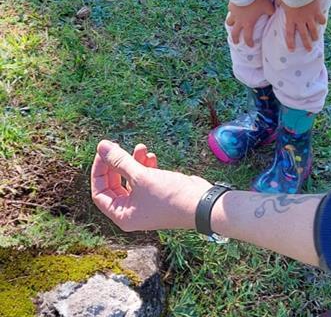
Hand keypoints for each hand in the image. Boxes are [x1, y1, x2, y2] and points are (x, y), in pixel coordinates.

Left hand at [91, 140, 211, 231]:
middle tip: (118, 146)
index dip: (99, 170)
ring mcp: (145, 204)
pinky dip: (146, 167)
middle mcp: (131, 212)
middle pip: (114, 184)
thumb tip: (101, 146)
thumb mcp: (141, 176)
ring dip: (134, 162)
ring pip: (131, 179)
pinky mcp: (157, 195)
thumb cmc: (169, 196)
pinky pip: (145, 179)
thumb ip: (120, 160)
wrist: (202, 203)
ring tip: (141, 147)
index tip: (104, 151)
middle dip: (117, 164)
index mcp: (122, 215)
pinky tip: (152, 156)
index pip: (99, 192)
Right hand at [227, 0, 273, 46]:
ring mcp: (233, 13)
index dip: (249, 43)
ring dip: (230, 25)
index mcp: (248, 23)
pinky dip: (231, 12)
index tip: (251, 46)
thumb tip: (274, 13)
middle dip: (235, 39)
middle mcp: (239, 21)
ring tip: (231, 26)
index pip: (248, 37)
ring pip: (229, 22)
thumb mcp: (268, 6)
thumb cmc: (257, 0)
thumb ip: (271, 11)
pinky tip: (233, 10)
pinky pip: (230, 11)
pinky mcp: (230, 5)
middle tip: (236, 42)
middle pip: (234, 33)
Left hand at [276, 0, 325, 51]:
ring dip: (315, 35)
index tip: (291, 50)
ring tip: (316, 39)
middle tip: (308, 50)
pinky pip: (321, 19)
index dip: (290, 43)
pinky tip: (323, 23)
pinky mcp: (317, 11)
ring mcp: (310, 17)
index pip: (290, 34)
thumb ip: (279, 3)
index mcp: (291, 19)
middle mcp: (301, 20)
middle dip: (306, 43)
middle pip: (304, 35)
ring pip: (313, 29)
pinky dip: (322, 21)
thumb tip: (276, 5)